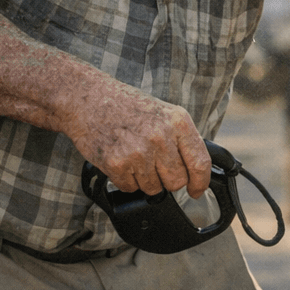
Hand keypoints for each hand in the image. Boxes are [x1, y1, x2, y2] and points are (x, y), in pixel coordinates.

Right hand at [65, 84, 211, 197]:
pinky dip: (127, 180)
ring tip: (135, 157)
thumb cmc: (127, 106)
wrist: (88, 98)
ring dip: (146, 180)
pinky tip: (122, 160)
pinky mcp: (116, 164)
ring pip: (154, 188)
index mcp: (178, 122)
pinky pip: (130, 188)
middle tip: (155, 166)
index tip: (197, 191)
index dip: (200, 183)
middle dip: (168, 180)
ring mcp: (138, 152)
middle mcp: (160, 137)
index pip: (200, 163)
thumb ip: (181, 139)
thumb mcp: (164, 113)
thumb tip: (196, 169)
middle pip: (177, 181)